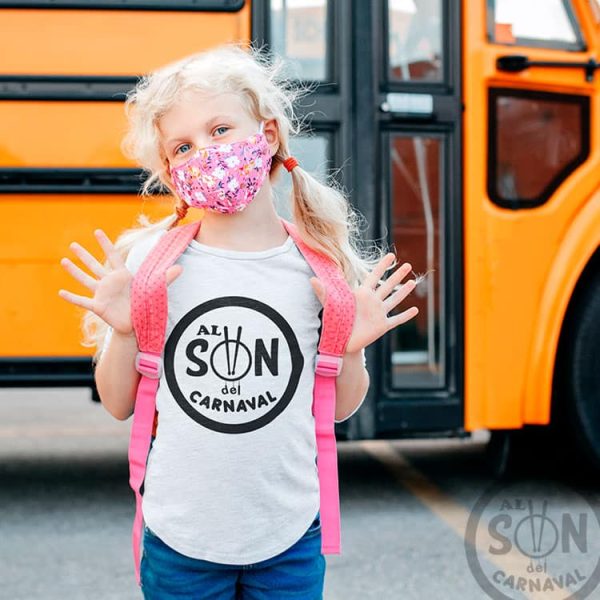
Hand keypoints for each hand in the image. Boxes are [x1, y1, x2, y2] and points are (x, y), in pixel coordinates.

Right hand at [58, 229, 182, 334]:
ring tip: (64, 261)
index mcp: (122, 276)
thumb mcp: (156, 290)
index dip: (106, 244)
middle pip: (94, 266)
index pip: (113, 256)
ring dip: (74, 271)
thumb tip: (181, 267)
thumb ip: (167, 278)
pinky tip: (60, 292)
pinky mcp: (98, 307)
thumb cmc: (144, 305)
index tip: (97, 232)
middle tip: (72, 244)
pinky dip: (72, 297)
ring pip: (86, 280)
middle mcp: (110, 283)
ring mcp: (102, 294)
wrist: (137, 324)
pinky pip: (82, 301)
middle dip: (84, 255)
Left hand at [310, 253, 418, 353]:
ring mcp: (378, 313)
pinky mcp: (382, 326)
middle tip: (407, 265)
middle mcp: (372, 302)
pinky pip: (397, 319)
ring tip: (413, 282)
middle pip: (387, 285)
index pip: (373, 276)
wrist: (341, 342)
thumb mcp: (330, 305)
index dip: (382, 266)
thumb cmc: (336, 323)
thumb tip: (311, 279)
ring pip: (394, 299)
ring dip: (403, 291)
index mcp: (362, 294)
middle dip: (397, 275)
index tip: (390, 255)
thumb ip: (323, 292)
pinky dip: (406, 315)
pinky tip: (415, 310)